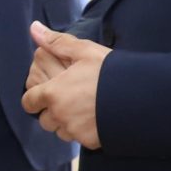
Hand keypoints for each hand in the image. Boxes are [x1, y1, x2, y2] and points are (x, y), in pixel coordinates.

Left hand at [18, 20, 108, 148]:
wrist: (141, 97)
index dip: (34, 97)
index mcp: (52, 93)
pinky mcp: (90, 142)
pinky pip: (78, 139)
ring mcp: (74, 131)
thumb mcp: (84, 50)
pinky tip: (95, 118)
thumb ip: (56, 42)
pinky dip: (83, 131)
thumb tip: (34, 29)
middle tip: (69, 98)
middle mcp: (59, 115)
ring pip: (60, 132)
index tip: (45, 92)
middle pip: (44, 119)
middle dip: (51, 111)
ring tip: (83, 108)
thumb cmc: (110, 71)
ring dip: (66, 122)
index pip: (29, 102)